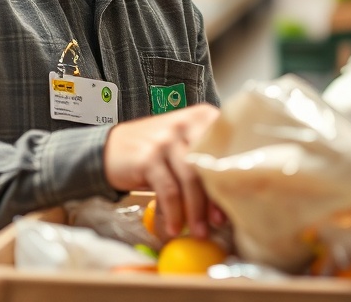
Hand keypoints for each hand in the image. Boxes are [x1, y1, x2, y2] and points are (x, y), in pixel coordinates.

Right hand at [103, 103, 221, 238]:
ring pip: (190, 180)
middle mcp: (185, 124)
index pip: (226, 146)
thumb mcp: (183, 142)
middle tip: (220, 222)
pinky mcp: (148, 158)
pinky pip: (168, 191)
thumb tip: (232, 194)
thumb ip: (205, 157)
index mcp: (201, 117)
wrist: (111, 147)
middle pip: (209, 165)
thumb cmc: (156, 149)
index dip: (233, 175)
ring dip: (196, 211)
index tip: (238, 200)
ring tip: (199, 232)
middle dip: (216, 198)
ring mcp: (165, 140)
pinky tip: (173, 228)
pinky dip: (172, 213)